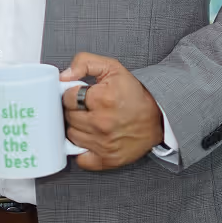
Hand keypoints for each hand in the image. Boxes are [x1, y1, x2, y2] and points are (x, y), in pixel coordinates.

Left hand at [60, 52, 163, 170]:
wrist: (157, 118)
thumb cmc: (134, 94)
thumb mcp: (112, 68)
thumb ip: (84, 63)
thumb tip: (64, 76)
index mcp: (102, 99)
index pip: (67, 98)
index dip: (71, 94)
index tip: (79, 95)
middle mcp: (101, 123)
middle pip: (68, 117)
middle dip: (74, 110)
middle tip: (85, 107)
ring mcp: (103, 144)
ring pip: (71, 136)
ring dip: (77, 128)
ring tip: (88, 120)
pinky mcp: (107, 159)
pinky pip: (80, 159)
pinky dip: (81, 150)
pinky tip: (88, 139)